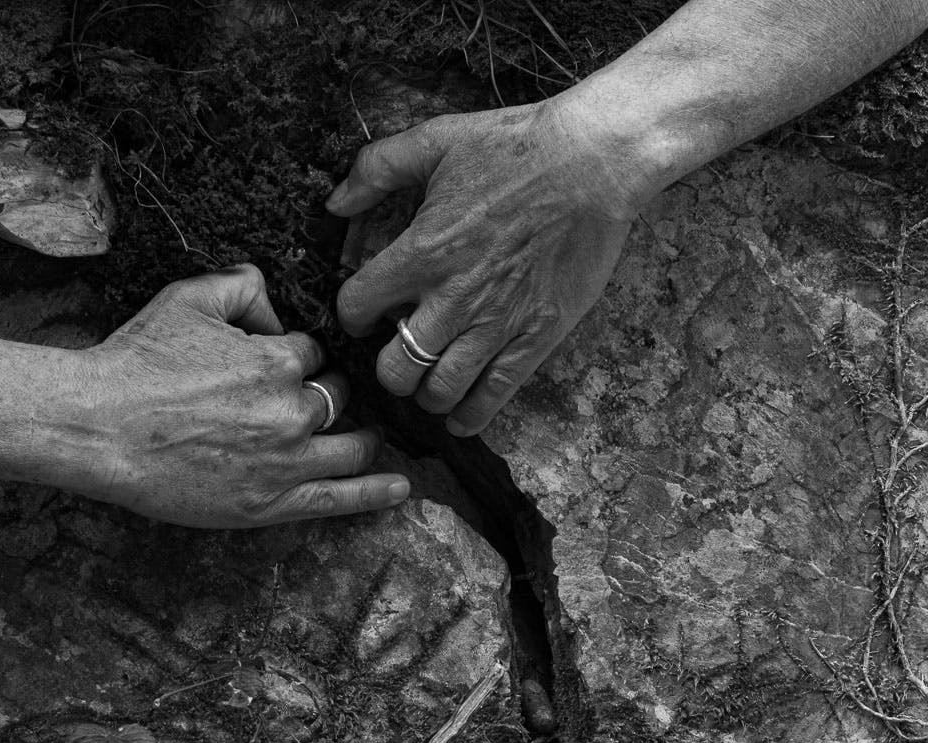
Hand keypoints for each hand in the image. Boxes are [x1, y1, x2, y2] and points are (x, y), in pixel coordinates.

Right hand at [69, 264, 408, 527]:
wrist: (101, 427)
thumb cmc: (139, 361)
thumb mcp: (188, 298)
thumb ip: (242, 284)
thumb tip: (274, 295)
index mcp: (277, 360)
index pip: (315, 353)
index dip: (297, 354)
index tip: (277, 362)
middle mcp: (291, 410)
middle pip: (335, 397)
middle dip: (326, 392)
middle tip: (303, 398)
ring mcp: (285, 460)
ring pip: (350, 445)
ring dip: (359, 437)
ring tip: (363, 437)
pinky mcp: (270, 502)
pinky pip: (338, 498)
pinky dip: (374, 493)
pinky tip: (400, 490)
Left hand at [327, 92, 651, 435]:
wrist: (593, 162)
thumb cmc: (515, 146)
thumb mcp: (435, 140)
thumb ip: (376, 168)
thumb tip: (334, 201)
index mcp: (422, 251)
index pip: (356, 307)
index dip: (350, 315)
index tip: (363, 314)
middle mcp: (454, 297)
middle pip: (395, 367)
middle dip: (387, 367)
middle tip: (396, 353)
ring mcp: (498, 322)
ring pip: (442, 390)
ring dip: (426, 393)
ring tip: (428, 382)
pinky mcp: (538, 335)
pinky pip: (495, 394)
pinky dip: (472, 414)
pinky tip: (460, 416)